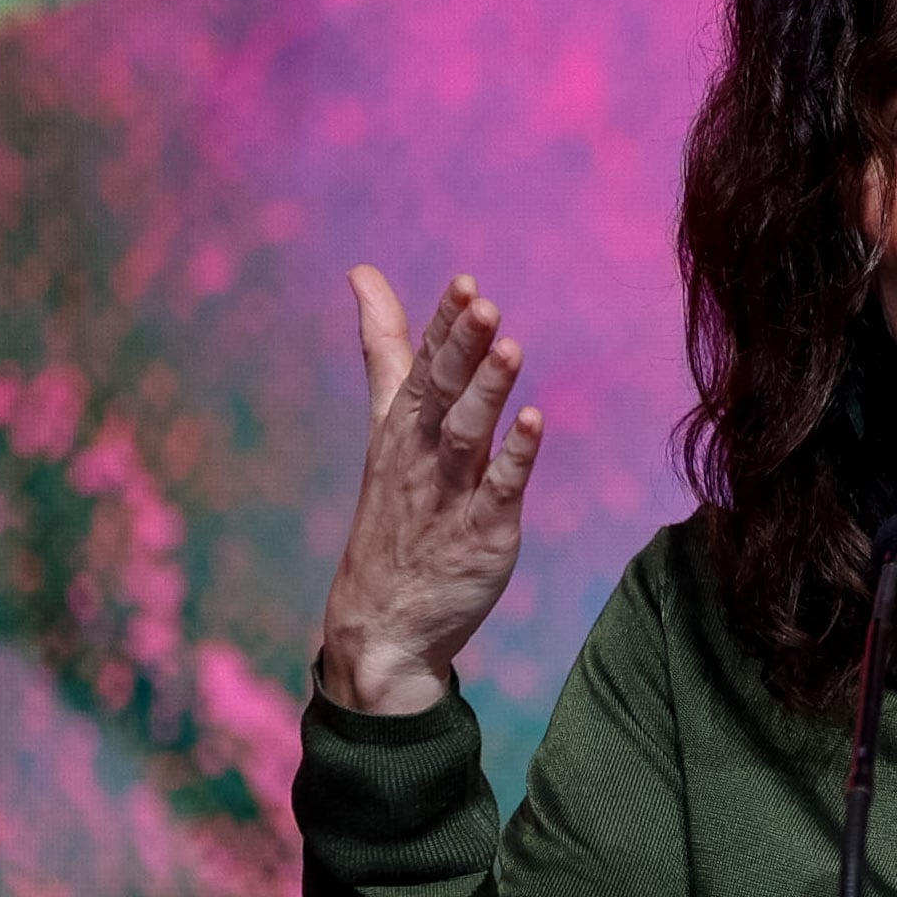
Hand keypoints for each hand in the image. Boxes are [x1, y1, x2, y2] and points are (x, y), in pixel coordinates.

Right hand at [316, 268, 543, 713]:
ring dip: (487, 394)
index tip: (464, 284)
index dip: (444, 326)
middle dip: (460, 349)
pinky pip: (498, 492)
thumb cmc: (395, 509)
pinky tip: (534, 424)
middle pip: (441, 393)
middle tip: (482, 304)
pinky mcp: (480, 535)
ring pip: (467, 436)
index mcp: (403, 425)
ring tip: (510, 349)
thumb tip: (362, 274)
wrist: (382, 621)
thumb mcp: (387, 423)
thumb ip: (387, 349)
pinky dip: (516, 460)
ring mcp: (450, 496)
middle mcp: (422, 455)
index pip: (422, 364)